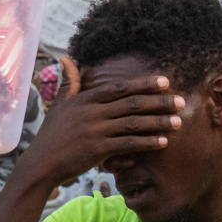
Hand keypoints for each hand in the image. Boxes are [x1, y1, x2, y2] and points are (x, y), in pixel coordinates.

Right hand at [14, 69, 182, 191]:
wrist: (40, 163)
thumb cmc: (51, 135)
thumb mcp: (59, 105)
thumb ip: (69, 83)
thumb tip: (65, 58)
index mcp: (85, 99)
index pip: (119, 87)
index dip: (144, 84)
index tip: (165, 82)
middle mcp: (92, 112)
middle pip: (132, 103)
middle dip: (159, 102)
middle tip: (181, 102)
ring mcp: (95, 131)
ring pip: (134, 123)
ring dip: (158, 122)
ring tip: (178, 122)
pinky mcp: (97, 150)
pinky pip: (128, 144)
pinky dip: (147, 142)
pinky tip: (163, 142)